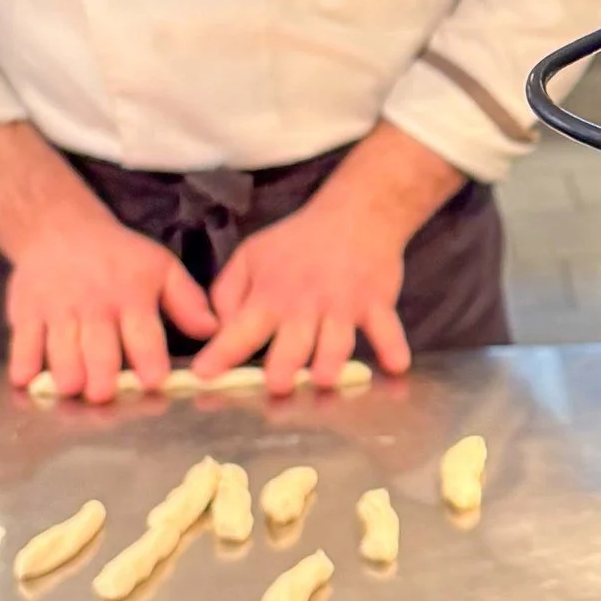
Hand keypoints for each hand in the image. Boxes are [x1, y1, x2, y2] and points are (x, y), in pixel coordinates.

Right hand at [0, 120, 214, 397]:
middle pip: (98, 347)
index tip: (154, 382)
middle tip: (104, 393)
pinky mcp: (26, 313)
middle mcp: (94, 306)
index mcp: (132, 296)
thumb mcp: (160, 267)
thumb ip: (187, 301)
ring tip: (71, 389)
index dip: (149, 359)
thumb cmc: (118, 256)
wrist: (59, 229)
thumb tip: (213, 331)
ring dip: (65, 372)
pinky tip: (26, 380)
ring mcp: (57, 311)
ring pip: (60, 349)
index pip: (143, 333)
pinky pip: (23, 342)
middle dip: (101, 373)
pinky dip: (23, 362)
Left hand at [190, 122, 463, 395]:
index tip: (204, 376)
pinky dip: (393, 346)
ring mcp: (343, 306)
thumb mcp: (250, 256)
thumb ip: (226, 293)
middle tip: (277, 386)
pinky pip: (387, 328)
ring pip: (337, 340)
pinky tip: (396, 365)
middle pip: (293, 343)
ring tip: (324, 381)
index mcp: (269, 296)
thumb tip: (217, 330)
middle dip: (284, 366)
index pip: (240, 329)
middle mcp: (305, 305)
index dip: (221, 353)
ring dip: (331, 360)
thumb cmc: (297, 242)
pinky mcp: (376, 304)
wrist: (356, 215)